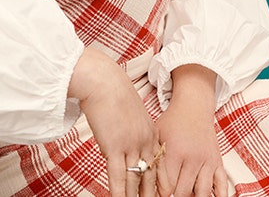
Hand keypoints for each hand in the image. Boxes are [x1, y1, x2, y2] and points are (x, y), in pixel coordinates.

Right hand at [69, 48, 159, 196]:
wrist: (104, 82)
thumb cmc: (113, 95)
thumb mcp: (131, 116)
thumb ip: (133, 133)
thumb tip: (127, 146)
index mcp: (151, 134)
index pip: (159, 166)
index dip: (161, 183)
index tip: (164, 195)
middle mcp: (145, 142)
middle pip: (151, 177)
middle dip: (151, 194)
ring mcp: (131, 145)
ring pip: (135, 180)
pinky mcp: (114, 147)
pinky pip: (118, 176)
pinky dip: (119, 192)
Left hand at [154, 66, 228, 196]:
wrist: (193, 107)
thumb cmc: (172, 122)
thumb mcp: (156, 138)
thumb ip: (152, 161)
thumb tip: (145, 184)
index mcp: (175, 152)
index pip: (167, 185)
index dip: (160, 195)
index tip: (157, 195)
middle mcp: (193, 158)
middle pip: (183, 192)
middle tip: (170, 195)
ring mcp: (207, 161)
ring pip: (203, 193)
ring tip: (187, 196)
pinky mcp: (218, 162)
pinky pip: (222, 184)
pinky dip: (218, 196)